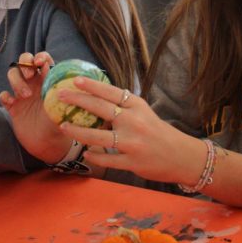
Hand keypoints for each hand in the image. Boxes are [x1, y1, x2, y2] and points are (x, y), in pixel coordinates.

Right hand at [0, 52, 70, 163]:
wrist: (49, 145)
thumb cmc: (61, 125)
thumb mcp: (64, 109)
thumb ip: (62, 96)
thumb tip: (63, 83)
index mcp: (49, 80)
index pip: (43, 59)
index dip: (40, 56)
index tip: (40, 62)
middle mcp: (35, 83)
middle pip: (24, 61)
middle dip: (24, 63)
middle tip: (29, 74)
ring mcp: (22, 94)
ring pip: (12, 74)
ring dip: (16, 81)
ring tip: (26, 95)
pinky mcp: (12, 107)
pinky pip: (3, 95)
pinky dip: (5, 96)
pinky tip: (12, 103)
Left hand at [56, 76, 202, 184]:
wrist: (181, 156)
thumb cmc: (158, 132)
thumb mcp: (144, 113)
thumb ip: (124, 107)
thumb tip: (98, 97)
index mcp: (137, 106)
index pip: (111, 92)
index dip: (92, 86)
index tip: (75, 80)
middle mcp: (134, 122)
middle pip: (101, 109)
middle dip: (77, 101)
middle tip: (60, 96)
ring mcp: (132, 143)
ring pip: (99, 136)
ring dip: (78, 131)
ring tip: (63, 126)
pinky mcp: (132, 162)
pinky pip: (107, 159)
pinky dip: (95, 156)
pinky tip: (86, 154)